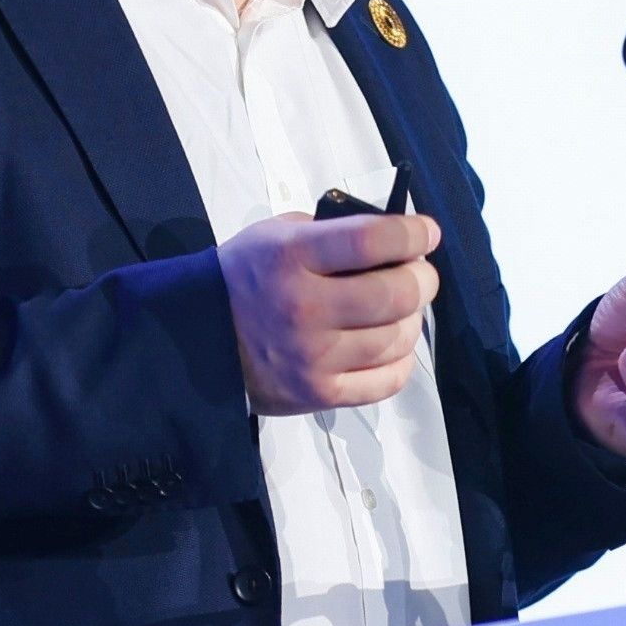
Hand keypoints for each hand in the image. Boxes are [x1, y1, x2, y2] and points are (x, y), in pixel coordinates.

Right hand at [219, 209, 442, 414]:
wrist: (199, 337)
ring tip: (402, 309)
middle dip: (422, 278)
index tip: (426, 232)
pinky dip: (401, 360)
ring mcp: (312, 357)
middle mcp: (303, 308)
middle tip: (419, 274)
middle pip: (396, 293)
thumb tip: (393, 242)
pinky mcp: (318, 393)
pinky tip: (392, 344)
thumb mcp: (277, 234)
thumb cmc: (246, 278)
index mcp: (291, 257)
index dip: (412, 234)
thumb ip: (332, 232)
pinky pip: (387, 380)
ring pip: (398, 338)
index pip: (371, 240)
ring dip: (413, 319)